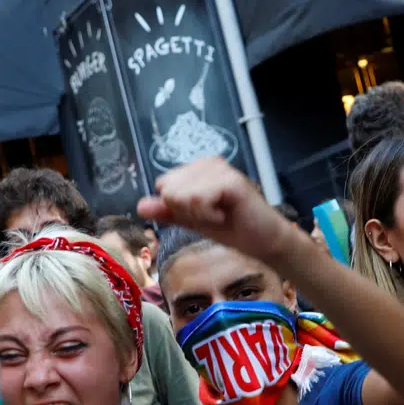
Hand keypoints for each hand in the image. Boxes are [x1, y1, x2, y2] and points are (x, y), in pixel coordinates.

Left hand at [138, 159, 295, 266]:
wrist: (263, 241)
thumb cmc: (233, 228)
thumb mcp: (193, 220)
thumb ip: (168, 212)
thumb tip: (140, 206)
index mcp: (197, 168)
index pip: (163, 185)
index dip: (178, 207)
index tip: (202, 214)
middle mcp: (208, 163)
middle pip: (168, 190)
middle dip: (186, 211)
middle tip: (213, 215)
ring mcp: (220, 169)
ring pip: (180, 195)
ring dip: (199, 215)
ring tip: (221, 215)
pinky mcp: (230, 180)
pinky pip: (197, 200)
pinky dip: (208, 216)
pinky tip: (226, 215)